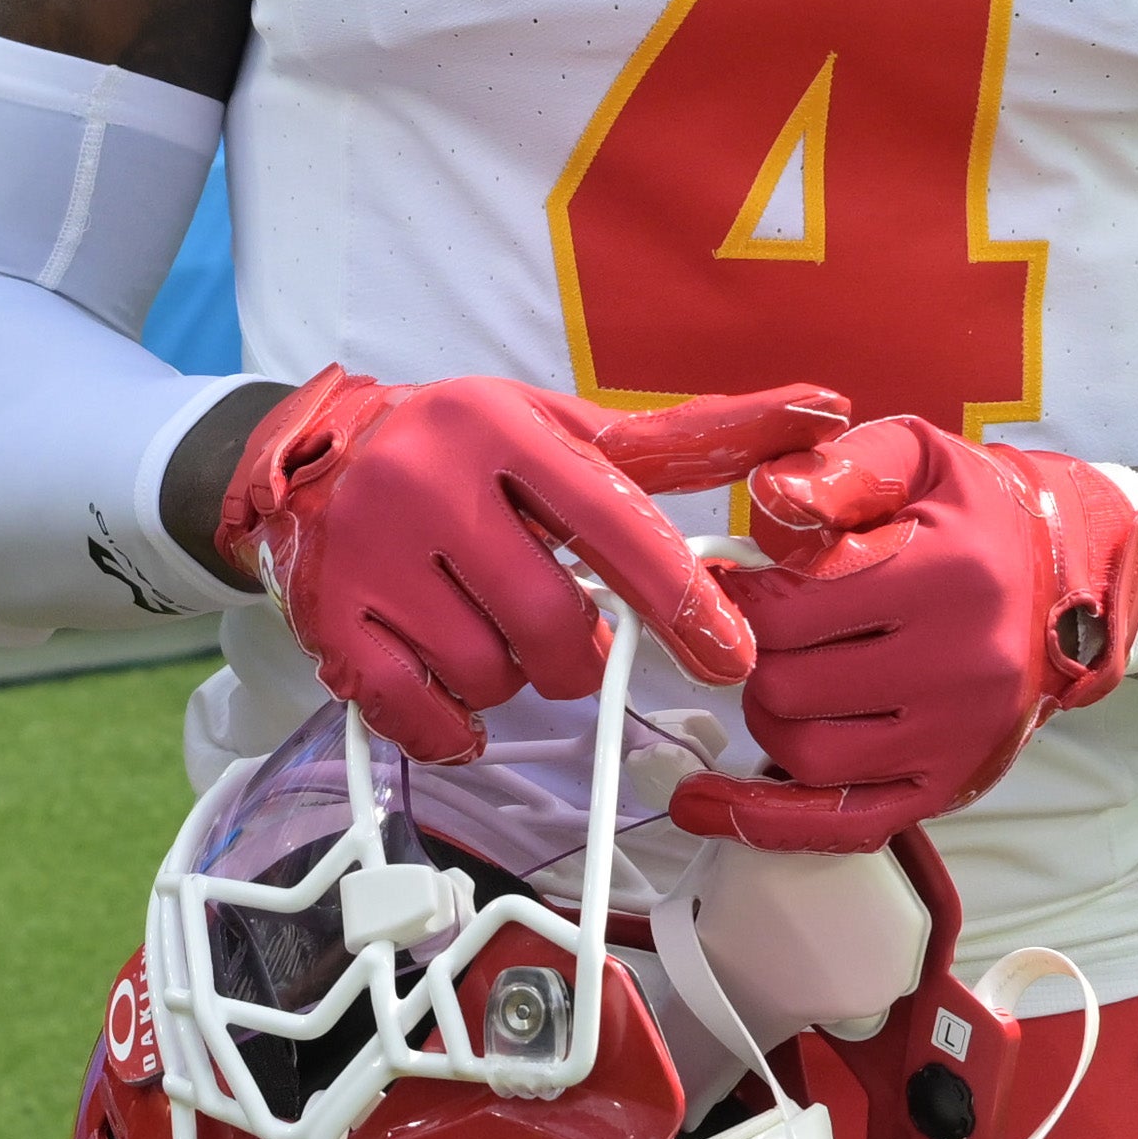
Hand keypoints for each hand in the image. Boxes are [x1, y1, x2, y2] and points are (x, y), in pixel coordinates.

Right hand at [218, 369, 849, 762]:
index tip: (732, 659)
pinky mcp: (329, 620)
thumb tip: (824, 412)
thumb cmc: (470, 449)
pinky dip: (455, 726)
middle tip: (565, 633)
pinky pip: (422, 714)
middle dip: (580, 652)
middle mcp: (428, 483)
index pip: (613, 523)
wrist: (312, 456)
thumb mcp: (565, 428)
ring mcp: (369, 554)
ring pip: (493, 673)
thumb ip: (690, 437)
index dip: (680, 600)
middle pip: (554, 622)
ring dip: (513, 677)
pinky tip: (452, 688)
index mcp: (501, 428)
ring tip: (489, 629)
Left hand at [689, 419, 1137, 849]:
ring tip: (781, 677)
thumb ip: (840, 470)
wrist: (1063, 579)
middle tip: (763, 631)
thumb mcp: (916, 458)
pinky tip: (705, 805)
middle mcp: (962, 666)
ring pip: (807, 756)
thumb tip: (772, 497)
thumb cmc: (973, 515)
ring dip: (769, 718)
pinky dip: (768, 821)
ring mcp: (958, 737)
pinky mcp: (952, 785)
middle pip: (790, 687)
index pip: (790, 611)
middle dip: (752, 657)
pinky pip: (845, 825)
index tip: (731, 582)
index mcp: (948, 576)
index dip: (736, 597)